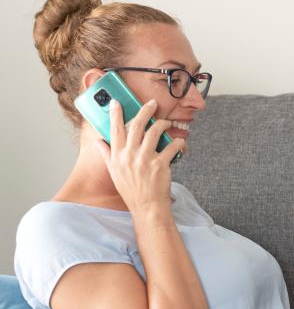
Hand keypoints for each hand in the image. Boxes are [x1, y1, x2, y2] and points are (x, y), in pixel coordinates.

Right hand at [94, 98, 184, 212]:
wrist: (146, 206)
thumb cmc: (131, 189)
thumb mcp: (114, 171)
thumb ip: (106, 154)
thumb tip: (98, 141)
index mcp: (117, 155)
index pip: (115, 129)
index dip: (115, 114)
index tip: (116, 102)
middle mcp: (130, 155)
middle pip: (136, 125)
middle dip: (145, 111)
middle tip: (153, 104)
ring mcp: (145, 159)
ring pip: (154, 132)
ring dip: (163, 124)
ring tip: (167, 122)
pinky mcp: (160, 164)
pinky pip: (172, 146)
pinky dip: (178, 142)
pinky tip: (180, 141)